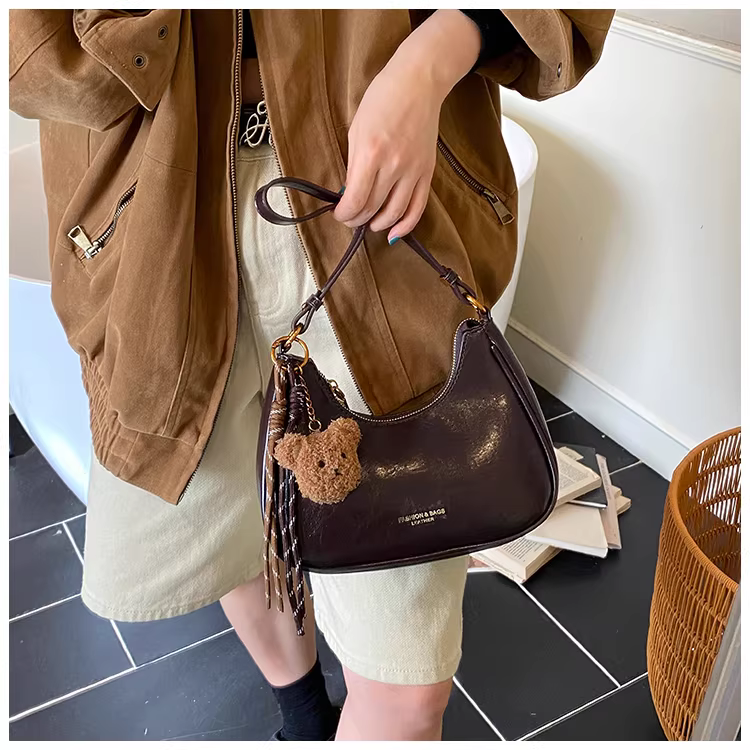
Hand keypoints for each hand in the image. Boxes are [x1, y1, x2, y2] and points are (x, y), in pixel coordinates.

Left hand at [333, 10, 481, 243]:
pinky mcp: (427, 172)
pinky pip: (418, 207)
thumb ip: (354, 164)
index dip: (344, 214)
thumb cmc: (382, 99)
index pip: (356, 200)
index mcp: (371, 153)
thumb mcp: (357, 129)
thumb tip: (351, 192)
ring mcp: (413, 171)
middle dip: (357, 219)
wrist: (419, 82)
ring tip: (369, 223)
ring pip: (394, 213)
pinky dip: (405, 224)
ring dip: (378, 224)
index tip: (338, 214)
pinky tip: (393, 233)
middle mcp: (393, 166)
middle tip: (350, 219)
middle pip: (372, 208)